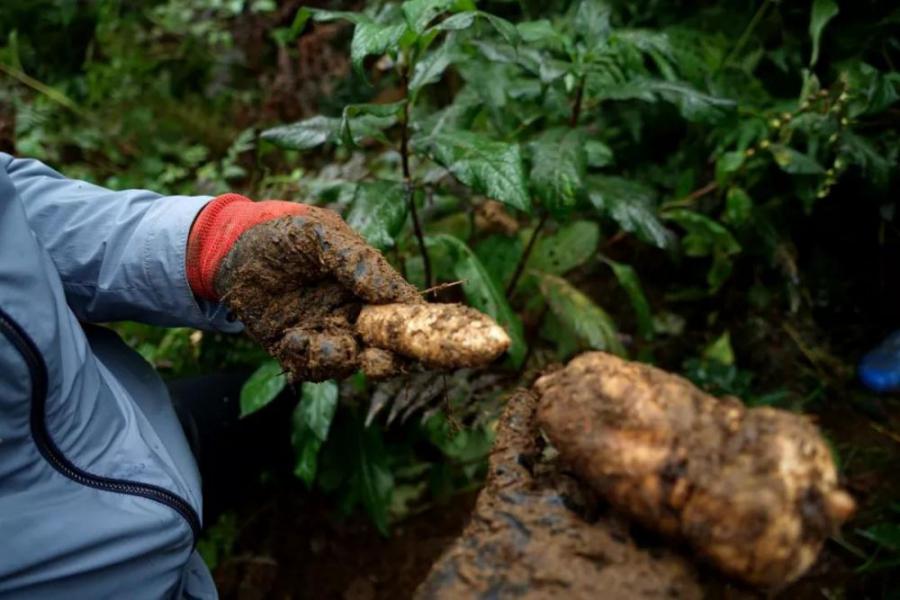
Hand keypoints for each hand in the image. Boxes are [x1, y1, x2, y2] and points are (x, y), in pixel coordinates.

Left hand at [187, 194, 421, 380]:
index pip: (400, 308)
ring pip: (349, 361)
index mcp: (366, 283)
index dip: (413, 324)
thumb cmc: (277, 231)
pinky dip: (306, 359)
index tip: (414, 335)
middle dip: (386, 359)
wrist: (224, 248)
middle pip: (384, 346)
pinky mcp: (296, 348)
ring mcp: (325, 331)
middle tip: (374, 360)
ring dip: (338, 359)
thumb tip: (395, 294)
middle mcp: (351, 311)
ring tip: (310, 340)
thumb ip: (357, 261)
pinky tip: (291, 339)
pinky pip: (313, 368)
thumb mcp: (317, 235)